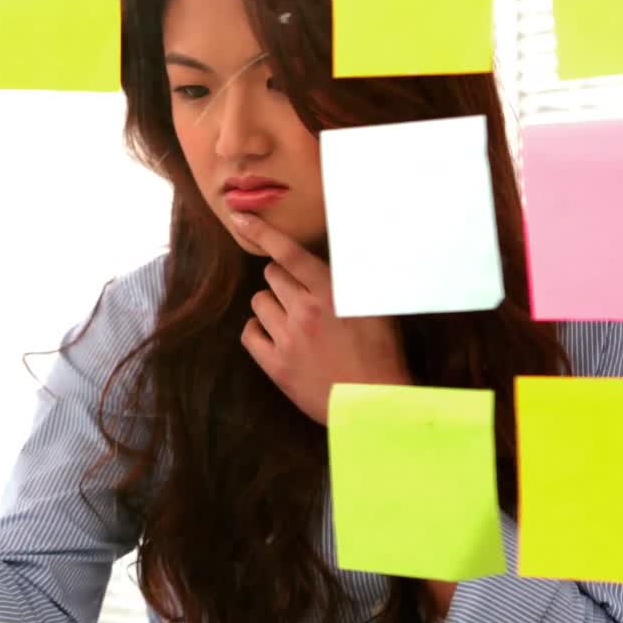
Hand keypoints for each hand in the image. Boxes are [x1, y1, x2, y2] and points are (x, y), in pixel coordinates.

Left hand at [229, 213, 412, 424]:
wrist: (373, 405)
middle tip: (301, 296)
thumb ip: (353, 282)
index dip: (262, 231)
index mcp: (330, 293)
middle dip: (283, 279)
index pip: (288, 253)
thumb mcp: (377, 310)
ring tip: (293, 320)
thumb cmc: (381, 355)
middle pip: (271, 275)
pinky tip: (273, 335)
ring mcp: (286, 338)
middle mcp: (304, 311)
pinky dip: (257, 330)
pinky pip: (249, 333)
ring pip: (259, 302)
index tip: (241, 217)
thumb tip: (342, 257)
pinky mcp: (274, 364)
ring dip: (271, 305)